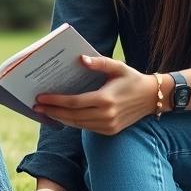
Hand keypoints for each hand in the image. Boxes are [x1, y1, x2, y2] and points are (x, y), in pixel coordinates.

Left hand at [32, 56, 157, 135]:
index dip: (56, 101)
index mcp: (105, 99)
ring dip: (60, 118)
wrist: (153, 98)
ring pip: (78, 124)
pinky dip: (72, 123)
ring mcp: (108, 125)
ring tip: (45, 111)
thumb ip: (99, 62)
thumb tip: (81, 59)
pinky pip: (86, 128)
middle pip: (72, 116)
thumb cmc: (132, 78)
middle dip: (52, 111)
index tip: (40, 97)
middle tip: (36, 106)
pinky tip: (61, 116)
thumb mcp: (117, 66)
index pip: (74, 102)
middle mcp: (106, 115)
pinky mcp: (110, 131)